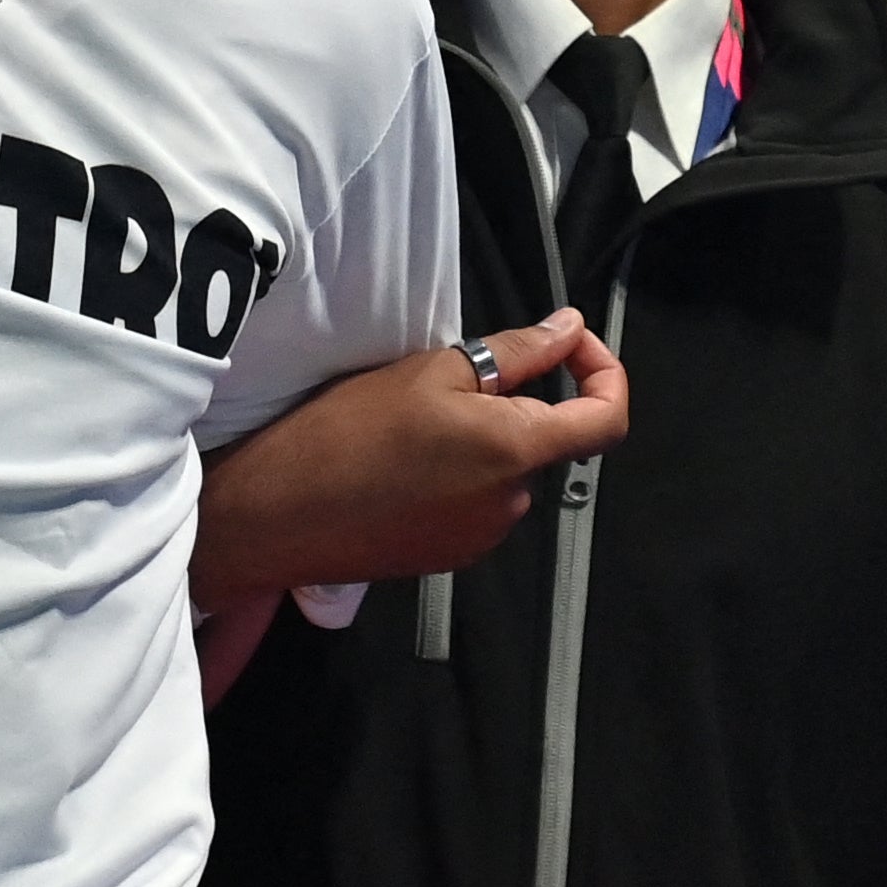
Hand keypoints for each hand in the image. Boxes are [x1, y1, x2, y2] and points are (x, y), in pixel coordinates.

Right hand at [194, 312, 630, 598]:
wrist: (279, 513)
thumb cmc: (346, 432)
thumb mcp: (430, 372)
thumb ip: (515, 353)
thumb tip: (569, 329)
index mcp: (516, 450)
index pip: (607, 419)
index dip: (604, 375)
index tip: (570, 349)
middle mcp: (512, 502)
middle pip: (542, 443)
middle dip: (509, 409)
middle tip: (439, 385)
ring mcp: (482, 536)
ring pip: (501, 473)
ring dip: (476, 445)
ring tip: (406, 429)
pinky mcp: (449, 557)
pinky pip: (472, 505)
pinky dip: (452, 479)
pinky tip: (397, 468)